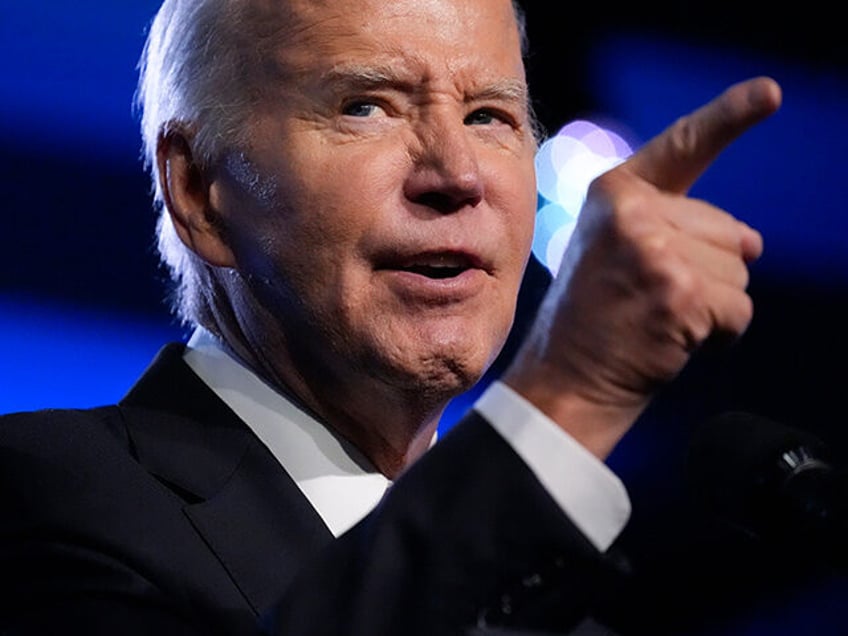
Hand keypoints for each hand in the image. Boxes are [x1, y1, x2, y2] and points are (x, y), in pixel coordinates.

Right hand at [503, 77, 781, 458]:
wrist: (565, 380)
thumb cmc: (592, 321)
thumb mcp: (616, 251)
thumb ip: (676, 228)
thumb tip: (755, 242)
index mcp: (613, 193)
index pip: (684, 146)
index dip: (731, 116)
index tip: (771, 92)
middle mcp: (632, 211)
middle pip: (728, 229)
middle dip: (708, 271)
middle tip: (649, 300)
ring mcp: (655, 249)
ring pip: (739, 270)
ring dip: (713, 304)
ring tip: (657, 319)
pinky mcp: (679, 291)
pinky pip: (740, 308)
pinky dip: (721, 334)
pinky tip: (674, 339)